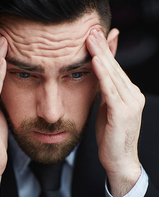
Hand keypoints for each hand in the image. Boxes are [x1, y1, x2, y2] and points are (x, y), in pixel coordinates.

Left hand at [86, 29, 144, 195]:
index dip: (104, 51)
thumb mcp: (106, 106)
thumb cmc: (110, 133)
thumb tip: (97, 73)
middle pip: (115, 67)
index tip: (93, 36)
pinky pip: (111, 90)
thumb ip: (105, 89)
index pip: (114, 68)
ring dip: (101, 55)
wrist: (118, 159)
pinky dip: (103, 75)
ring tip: (91, 39)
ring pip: (113, 75)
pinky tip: (96, 62)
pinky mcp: (123, 113)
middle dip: (102, 48)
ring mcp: (131, 103)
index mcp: (128, 93)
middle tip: (91, 31)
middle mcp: (133, 94)